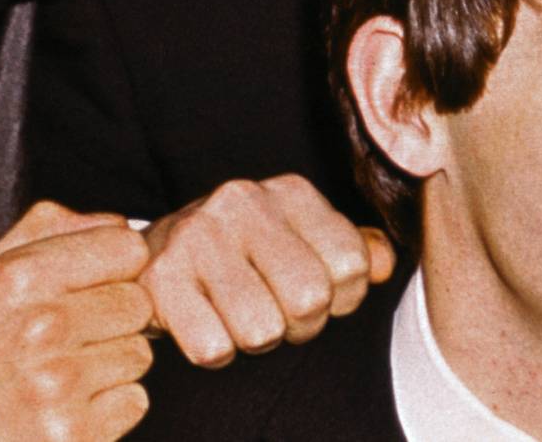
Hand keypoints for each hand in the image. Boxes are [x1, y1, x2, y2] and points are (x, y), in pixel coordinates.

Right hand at [0, 201, 152, 440]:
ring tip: (66, 373)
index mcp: (21, 278)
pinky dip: (112, 407)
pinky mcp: (75, 433)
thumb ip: (50, 230)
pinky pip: (135, 401)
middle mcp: (44, 327)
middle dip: (114, 318)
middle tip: (74, 336)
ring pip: (140, 354)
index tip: (93, 284)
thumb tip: (120, 222)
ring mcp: (60, 384)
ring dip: (112, 365)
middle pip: (139, 302)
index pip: (128, 248)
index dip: (115, 266)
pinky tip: (71, 405)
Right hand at [139, 174, 394, 366]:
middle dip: (300, 325)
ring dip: (257, 340)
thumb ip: (355, 250)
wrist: (157, 254)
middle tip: (279, 315)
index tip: (318, 295)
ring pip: (262, 329)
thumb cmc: (247, 254)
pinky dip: (217, 351)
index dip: (342, 298)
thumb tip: (384, 265)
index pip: (352, 264)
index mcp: (291, 191)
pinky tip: (209, 324)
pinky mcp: (160, 278)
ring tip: (242, 318)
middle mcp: (243, 202)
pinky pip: (213, 347)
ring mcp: (197, 236)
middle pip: (309, 299)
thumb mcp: (306, 240)